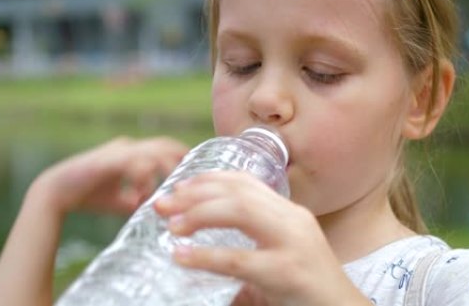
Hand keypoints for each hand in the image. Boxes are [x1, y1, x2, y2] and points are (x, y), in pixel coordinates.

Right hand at [33, 136, 188, 216]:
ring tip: (173, 188)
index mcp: (129, 152)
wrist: (55, 192)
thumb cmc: (87, 195)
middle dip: (181, 158)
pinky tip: (144, 195)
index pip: (163, 147)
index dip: (181, 156)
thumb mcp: (118, 200)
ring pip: (152, 152)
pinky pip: (133, 164)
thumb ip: (136, 200)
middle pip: (163, 144)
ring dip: (165, 169)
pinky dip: (142, 178)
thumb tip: (154, 209)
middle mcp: (125, 147)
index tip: (195, 171)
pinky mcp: (107, 160)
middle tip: (193, 179)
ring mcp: (116, 151)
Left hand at [154, 171, 369, 305]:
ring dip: (199, 214)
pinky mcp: (288, 273)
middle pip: (238, 192)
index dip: (207, 179)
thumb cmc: (308, 290)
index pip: (245, 182)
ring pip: (241, 212)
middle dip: (194, 193)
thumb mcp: (281, 253)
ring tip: (171, 226)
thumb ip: (253, 241)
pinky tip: (182, 257)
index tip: (178, 186)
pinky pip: (240, 260)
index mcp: (289, 214)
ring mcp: (293, 245)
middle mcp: (293, 220)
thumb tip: (202, 239)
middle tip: (161, 205)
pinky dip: (206, 256)